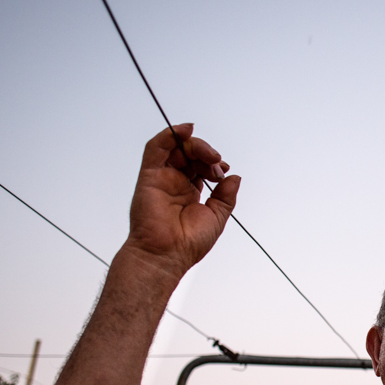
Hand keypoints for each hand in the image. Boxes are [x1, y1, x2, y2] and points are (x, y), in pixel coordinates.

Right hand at [125, 123, 240, 279]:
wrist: (167, 254)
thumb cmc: (188, 243)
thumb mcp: (217, 216)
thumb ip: (226, 196)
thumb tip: (235, 177)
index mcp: (189, 193)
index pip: (201, 167)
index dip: (214, 163)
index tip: (224, 170)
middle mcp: (174, 183)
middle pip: (189, 154)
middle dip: (207, 154)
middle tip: (217, 164)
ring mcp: (161, 178)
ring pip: (175, 147)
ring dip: (195, 145)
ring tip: (209, 156)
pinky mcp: (149, 175)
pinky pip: (156, 148)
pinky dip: (170, 134)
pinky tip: (186, 129)